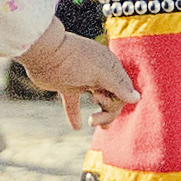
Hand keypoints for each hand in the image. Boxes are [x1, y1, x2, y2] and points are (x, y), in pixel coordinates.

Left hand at [18, 25, 137, 135]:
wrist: (43, 53)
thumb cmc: (74, 60)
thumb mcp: (99, 72)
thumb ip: (118, 86)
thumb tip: (136, 99)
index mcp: (110, 66)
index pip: (124, 90)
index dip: (118, 102)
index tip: (103, 103)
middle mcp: (99, 73)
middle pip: (112, 98)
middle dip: (107, 111)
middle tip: (94, 120)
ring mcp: (83, 80)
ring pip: (97, 101)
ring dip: (98, 115)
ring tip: (91, 122)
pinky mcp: (67, 86)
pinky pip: (74, 104)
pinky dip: (75, 115)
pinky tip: (76, 127)